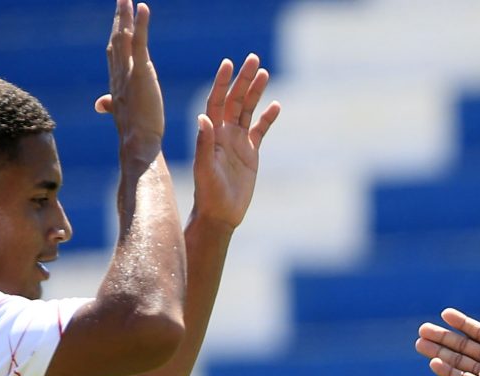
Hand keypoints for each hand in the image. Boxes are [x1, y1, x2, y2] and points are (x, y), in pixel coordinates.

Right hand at [94, 0, 166, 154]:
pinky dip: (140, 24)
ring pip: (124, 37)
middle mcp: (118, 73)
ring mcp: (128, 71)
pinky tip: (142, 7)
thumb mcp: (121, 114)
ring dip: (125, 15)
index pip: (114, 52)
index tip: (118, 20)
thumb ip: (110, 104)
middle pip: (116, 39)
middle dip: (118, 18)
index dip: (115, 34)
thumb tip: (100, 104)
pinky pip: (139, 42)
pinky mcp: (141, 73)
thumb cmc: (134, 134)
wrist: (137, 144)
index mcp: (116, 82)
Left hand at [191, 55, 278, 229]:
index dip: (222, 82)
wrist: (220, 213)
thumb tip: (203, 117)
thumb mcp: (205, 168)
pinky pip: (260, 131)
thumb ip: (204, 143)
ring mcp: (238, 142)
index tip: (229, 64)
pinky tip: (276, 105)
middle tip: (253, 59)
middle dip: (243, 80)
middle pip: (235, 100)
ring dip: (256, 92)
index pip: (217, 101)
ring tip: (264, 73)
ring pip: (248, 111)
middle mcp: (224, 132)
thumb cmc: (208, 192)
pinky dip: (268, 118)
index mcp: (211, 132)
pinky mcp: (251, 154)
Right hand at [418, 279, 479, 375]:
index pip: (478, 332)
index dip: (462, 324)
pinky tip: (434, 364)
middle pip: (463, 347)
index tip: (445, 314)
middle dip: (442, 339)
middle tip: (421, 330)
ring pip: (460, 362)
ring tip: (420, 344)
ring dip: (440, 354)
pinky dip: (450, 373)